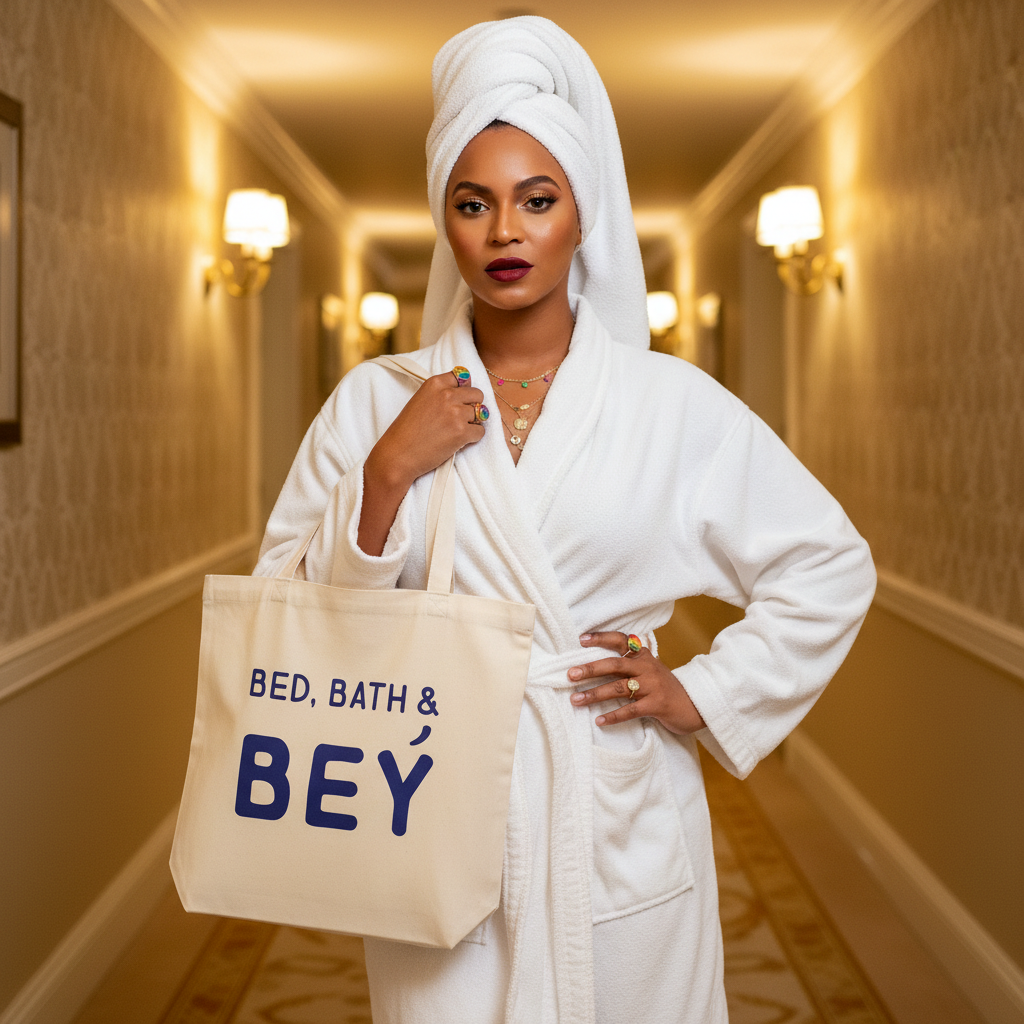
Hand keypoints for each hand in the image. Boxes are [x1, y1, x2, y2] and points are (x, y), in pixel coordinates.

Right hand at [366, 370, 486, 491]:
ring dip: (473, 423)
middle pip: (477, 394)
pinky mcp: (461, 432)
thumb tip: (464, 393)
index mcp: (435, 383)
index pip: (463, 377)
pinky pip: (480, 431)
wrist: (398, 454)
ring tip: (457, 431)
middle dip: (473, 406)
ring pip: (482, 413)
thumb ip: (440, 394)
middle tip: (460, 418)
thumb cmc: (406, 431)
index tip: (458, 401)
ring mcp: (455, 413)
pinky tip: (458, 441)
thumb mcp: (420, 401)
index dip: (464, 390)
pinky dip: (473, 437)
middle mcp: (447, 394)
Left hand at [568, 631, 705, 735]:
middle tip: (570, 674)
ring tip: (576, 700)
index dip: (601, 638)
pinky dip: (613, 716)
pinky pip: (631, 710)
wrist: (695, 705)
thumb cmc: (665, 688)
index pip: (621, 641)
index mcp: (644, 656)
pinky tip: (599, 720)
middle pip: (615, 664)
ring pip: (619, 688)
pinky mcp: (657, 705)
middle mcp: (648, 668)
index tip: (581, 639)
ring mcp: (653, 686)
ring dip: (595, 694)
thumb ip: (629, 665)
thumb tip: (595, 666)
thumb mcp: (650, 670)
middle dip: (591, 669)